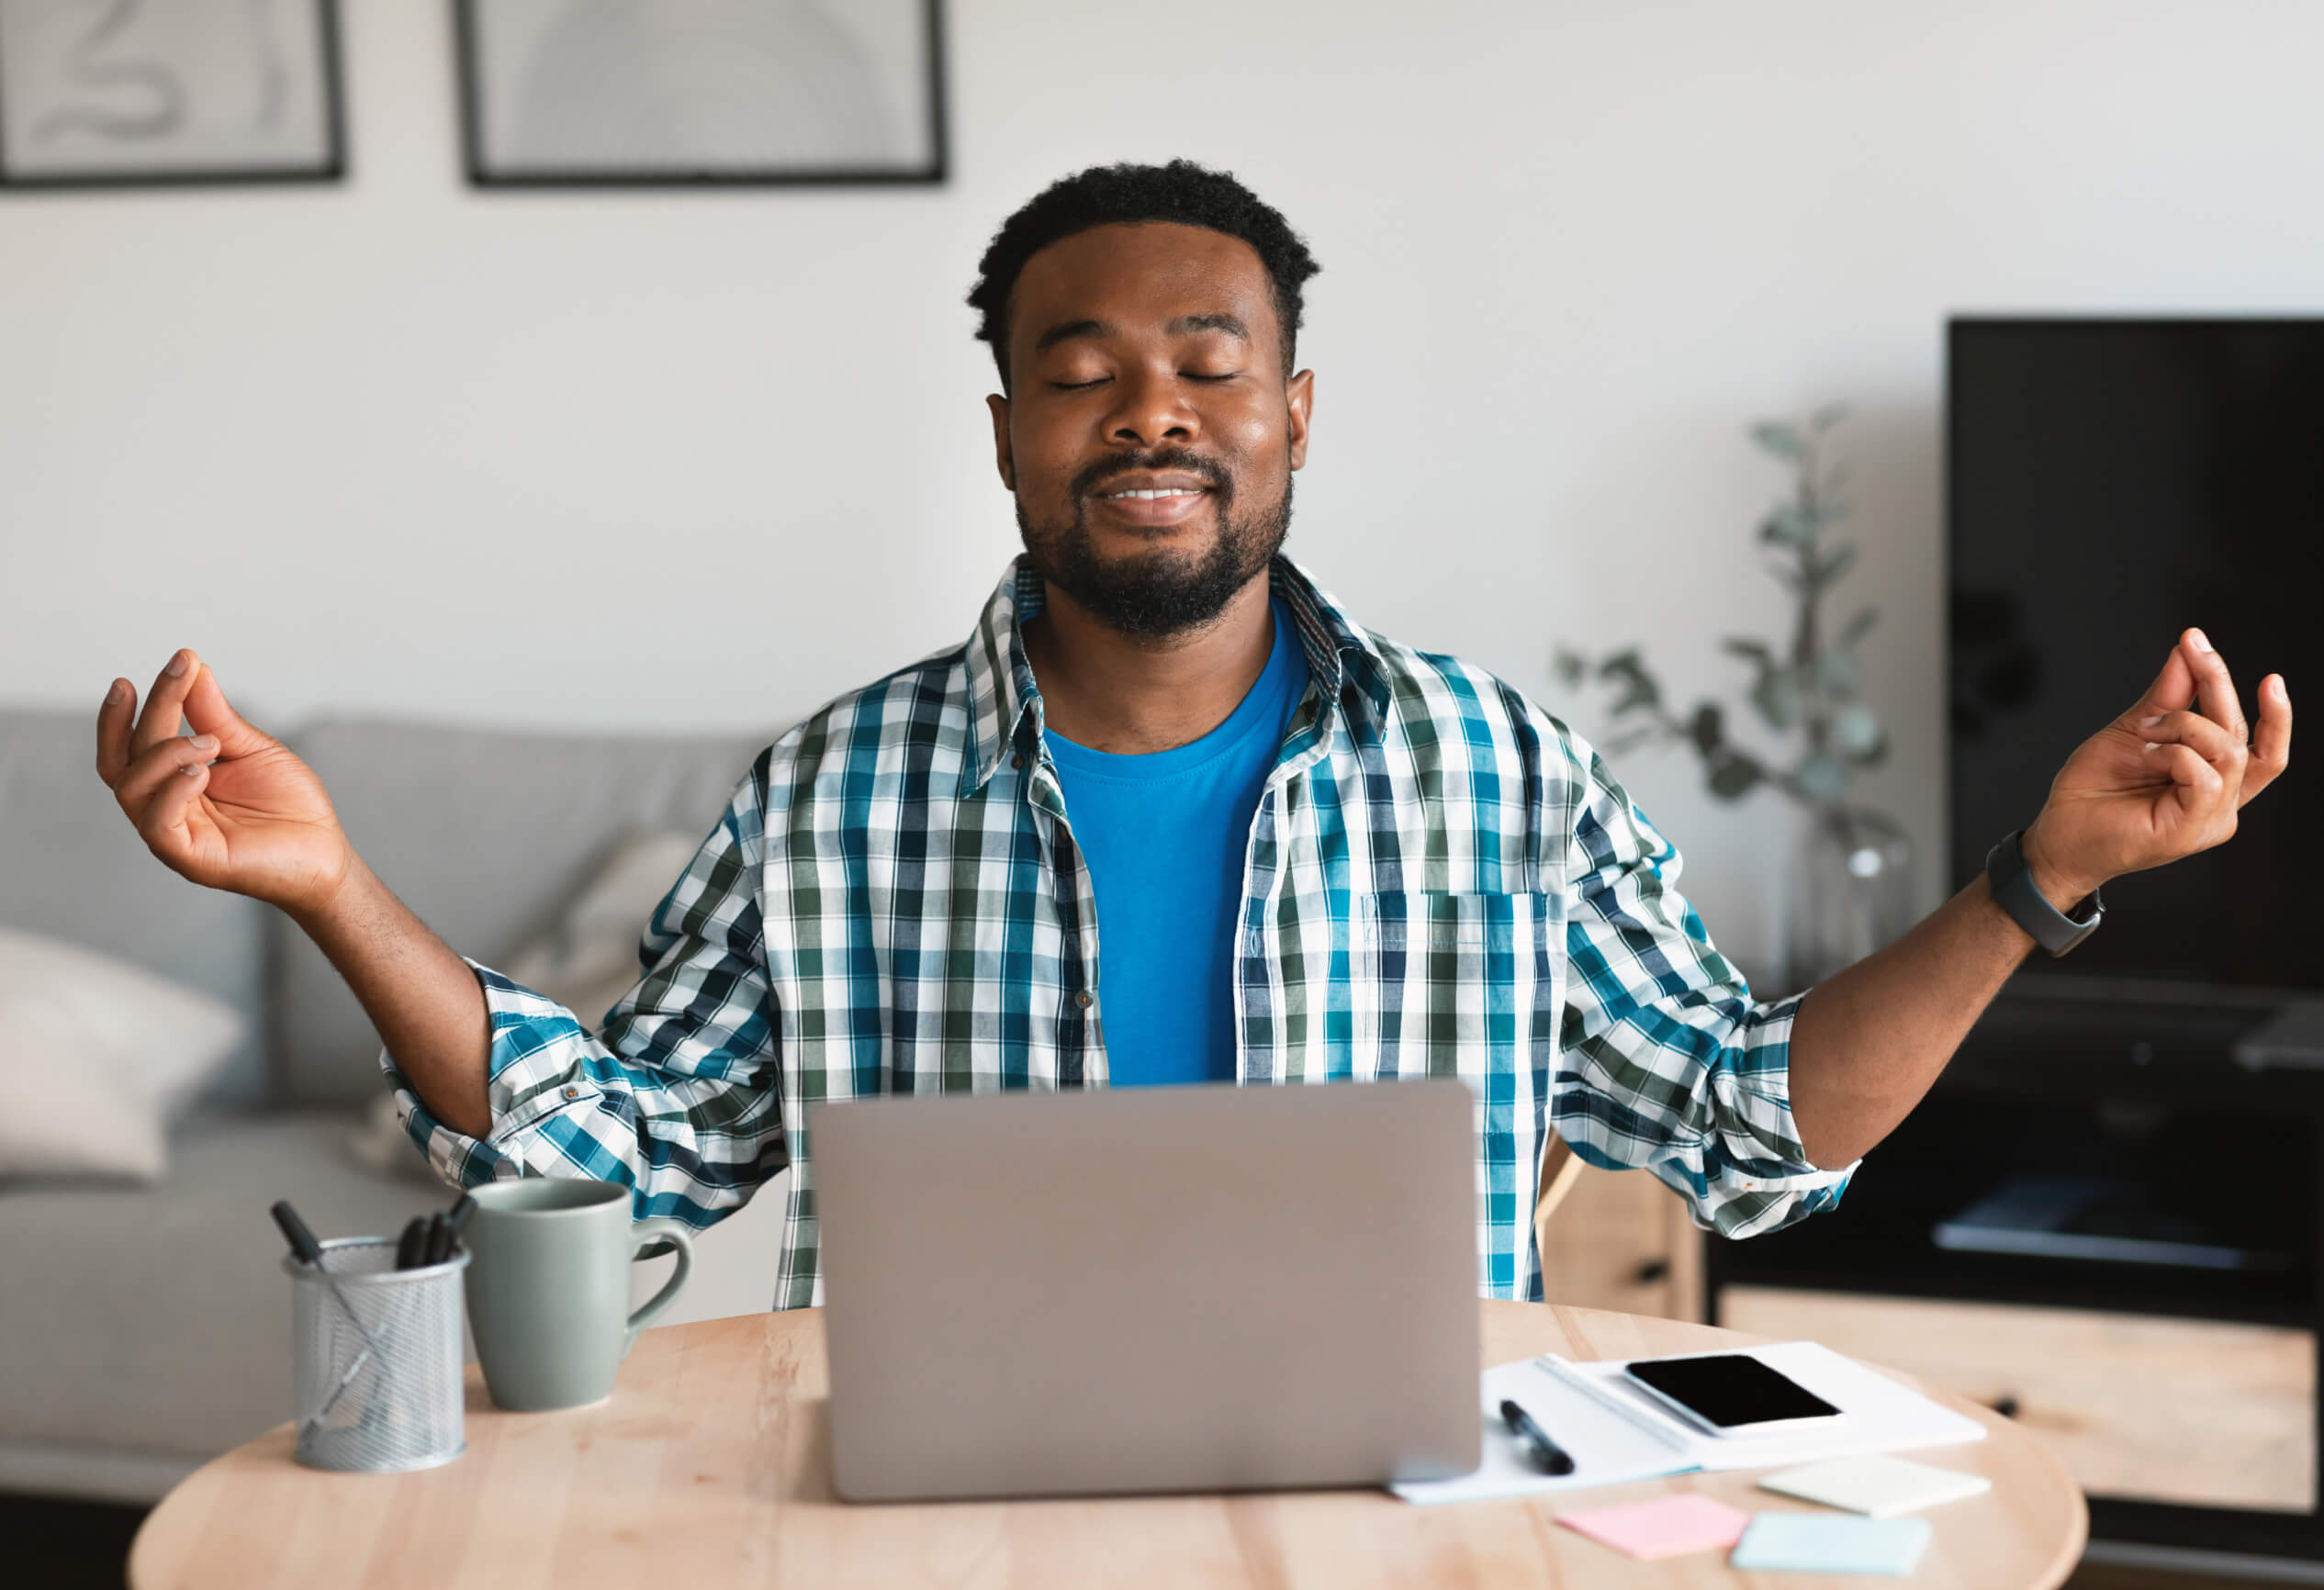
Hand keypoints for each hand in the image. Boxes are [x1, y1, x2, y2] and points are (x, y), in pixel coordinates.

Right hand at [95, 650, 356, 917]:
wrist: (325, 853)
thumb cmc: (288, 806)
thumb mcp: (252, 749)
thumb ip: (215, 715)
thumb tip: (194, 667)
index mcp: (170, 782)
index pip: (134, 742)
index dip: (135, 705)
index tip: (167, 663)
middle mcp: (162, 806)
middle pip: (127, 757)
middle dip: (151, 711)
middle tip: (180, 675)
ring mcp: (172, 833)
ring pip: (132, 787)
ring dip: (166, 752)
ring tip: (209, 741)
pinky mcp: (188, 858)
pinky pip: (157, 824)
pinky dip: (173, 791)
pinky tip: (201, 772)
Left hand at [2022, 628, 2291, 906]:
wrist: (2057, 834)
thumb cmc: (2093, 789)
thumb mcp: (2135, 730)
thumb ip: (2168, 697)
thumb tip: (2189, 649)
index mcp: (2215, 780)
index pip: (2260, 744)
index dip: (2272, 712)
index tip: (2262, 672)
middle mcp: (2222, 801)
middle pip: (2243, 736)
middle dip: (2218, 683)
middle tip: (2192, 648)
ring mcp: (2210, 819)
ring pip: (2229, 752)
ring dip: (2185, 725)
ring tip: (2145, 733)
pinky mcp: (2190, 831)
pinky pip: (2205, 777)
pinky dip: (2176, 754)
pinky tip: (2148, 754)